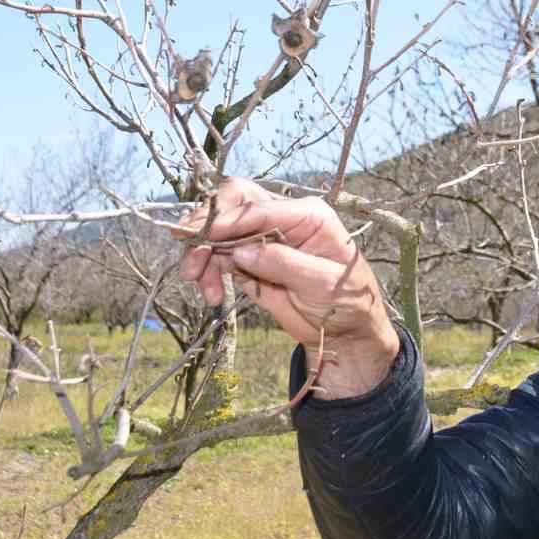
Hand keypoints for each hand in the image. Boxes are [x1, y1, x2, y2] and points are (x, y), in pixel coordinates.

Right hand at [176, 177, 399, 398]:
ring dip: (202, 255)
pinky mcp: (249, 263)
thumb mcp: (322, 282)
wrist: (344, 332)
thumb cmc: (347, 300)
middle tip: (191, 256)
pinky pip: (219, 259)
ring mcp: (262, 240)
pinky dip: (208, 273)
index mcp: (306, 214)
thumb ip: (283, 263)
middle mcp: (281, 220)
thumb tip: (241, 252)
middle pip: (232, 207)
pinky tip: (212, 295)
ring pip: (219, 233)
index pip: (258, 206)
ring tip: (200, 285)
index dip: (228, 219)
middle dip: (207, 228)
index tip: (203, 236)